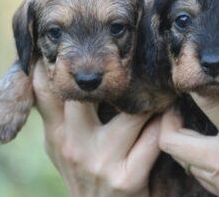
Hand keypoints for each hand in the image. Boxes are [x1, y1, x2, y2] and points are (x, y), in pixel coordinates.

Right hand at [33, 62, 160, 196]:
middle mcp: (74, 146)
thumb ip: (58, 114)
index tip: (70, 40)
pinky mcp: (128, 177)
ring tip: (161, 88)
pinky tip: (172, 115)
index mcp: (56, 136)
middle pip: (88, 93)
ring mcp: (100, 161)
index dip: (54, 62)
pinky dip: (168, 122)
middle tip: (133, 59)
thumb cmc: (85, 174)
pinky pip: (155, 136)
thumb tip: (50, 72)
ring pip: (133, 112)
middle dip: (111, 75)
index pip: (46, 90)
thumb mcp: (62, 147)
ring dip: (152, 99)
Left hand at [159, 69, 218, 196]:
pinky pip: (194, 172)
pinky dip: (193, 155)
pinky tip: (206, 144)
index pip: (208, 104)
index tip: (196, 82)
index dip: (197, 87)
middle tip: (178, 108)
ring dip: (179, 138)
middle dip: (167, 120)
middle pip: (172, 140)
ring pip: (179, 158)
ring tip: (190, 123)